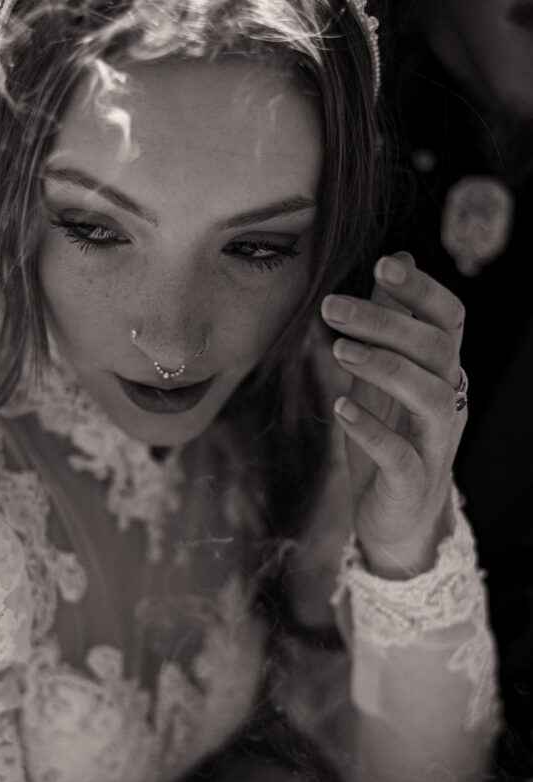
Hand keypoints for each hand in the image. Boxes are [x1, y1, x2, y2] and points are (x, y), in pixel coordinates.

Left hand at [321, 252, 465, 578]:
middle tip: (333, 306)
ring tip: (339, 349)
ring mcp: (435, 443)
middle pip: (435, 349)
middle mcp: (447, 402)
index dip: (421, 289)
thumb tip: (397, 258)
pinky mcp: (413, 482)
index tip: (383, 264)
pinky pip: (400, 452)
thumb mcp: (383, 380)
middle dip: (386, 322)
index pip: (448, 320)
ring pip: (426, 394)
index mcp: (442, 373)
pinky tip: (340, 409)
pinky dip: (370, 428)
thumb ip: (389, 328)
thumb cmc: (390, 444)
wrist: (395, 522)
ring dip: (383, 367)